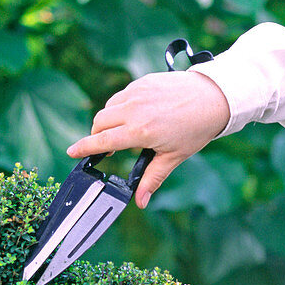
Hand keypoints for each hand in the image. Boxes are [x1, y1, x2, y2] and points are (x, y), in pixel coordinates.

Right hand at [66, 71, 229, 207]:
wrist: (213, 97)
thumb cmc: (196, 129)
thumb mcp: (174, 157)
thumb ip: (152, 178)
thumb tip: (140, 202)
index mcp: (140, 131)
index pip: (102, 141)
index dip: (84, 148)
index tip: (70, 152)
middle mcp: (134, 110)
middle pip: (99, 123)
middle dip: (97, 136)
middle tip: (107, 147)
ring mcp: (136, 93)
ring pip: (108, 108)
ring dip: (109, 121)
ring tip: (126, 132)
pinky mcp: (141, 82)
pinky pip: (121, 96)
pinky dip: (121, 107)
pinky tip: (136, 115)